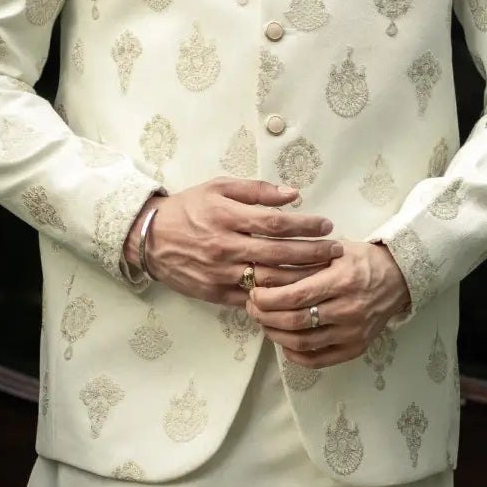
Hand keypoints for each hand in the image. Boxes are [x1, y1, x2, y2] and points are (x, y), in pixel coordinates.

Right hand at [128, 179, 331, 307]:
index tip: (326, 225)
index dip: (304, 225)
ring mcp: (220, 274)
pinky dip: (277, 297)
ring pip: (269, 280)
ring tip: (325, 272)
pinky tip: (297, 293)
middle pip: (278, 254)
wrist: (150, 238)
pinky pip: (252, 299)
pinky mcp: (216, 294)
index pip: (275, 223)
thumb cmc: (189, 209)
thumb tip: (292, 194)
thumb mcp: (218, 188)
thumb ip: (256, 190)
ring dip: (301, 277)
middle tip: (336, 250)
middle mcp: (224, 247)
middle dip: (313, 253)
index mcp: (226, 217)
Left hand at [248, 238, 410, 367]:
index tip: (253, 293)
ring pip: (302, 342)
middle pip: (294, 320)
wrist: (398, 278)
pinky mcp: (356, 348)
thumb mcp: (334, 251)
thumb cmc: (362, 261)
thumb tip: (262, 271)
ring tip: (265, 323)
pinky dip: (296, 354)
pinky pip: (319, 359)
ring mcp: (353, 332)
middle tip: (252, 308)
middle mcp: (348, 309)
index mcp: (341, 281)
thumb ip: (301, 261)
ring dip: (275, 334)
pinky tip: (285, 343)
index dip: (267, 298)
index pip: (295, 295)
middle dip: (265, 316)